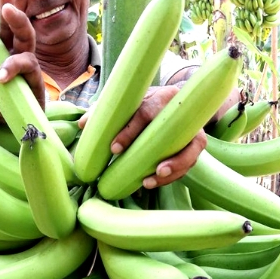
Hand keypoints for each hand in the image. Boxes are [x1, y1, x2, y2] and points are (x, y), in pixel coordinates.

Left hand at [0, 0, 47, 119]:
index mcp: (9, 48)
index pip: (9, 24)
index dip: (8, 5)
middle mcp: (22, 57)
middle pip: (25, 34)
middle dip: (18, 20)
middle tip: (8, 9)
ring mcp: (31, 75)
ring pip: (28, 60)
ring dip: (13, 63)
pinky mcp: (35, 91)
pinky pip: (30, 83)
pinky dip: (18, 84)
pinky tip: (1, 81)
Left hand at [82, 84, 204, 188]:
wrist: (172, 103)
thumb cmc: (143, 103)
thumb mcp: (126, 103)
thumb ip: (104, 111)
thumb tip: (83, 125)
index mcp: (163, 96)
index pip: (147, 112)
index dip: (130, 130)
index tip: (113, 148)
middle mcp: (183, 112)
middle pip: (176, 131)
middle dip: (160, 151)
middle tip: (141, 168)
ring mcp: (193, 129)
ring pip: (191, 150)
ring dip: (173, 167)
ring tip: (149, 182)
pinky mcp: (196, 144)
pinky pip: (189, 162)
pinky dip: (173, 175)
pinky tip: (152, 182)